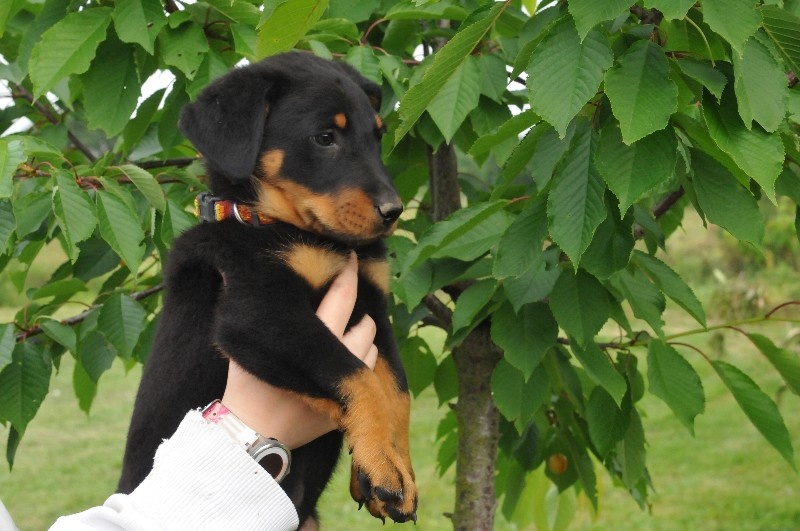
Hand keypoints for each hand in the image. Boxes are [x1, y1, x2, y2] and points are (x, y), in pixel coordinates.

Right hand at [220, 252, 377, 448]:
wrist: (253, 435)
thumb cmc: (245, 387)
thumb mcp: (244, 342)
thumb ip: (249, 310)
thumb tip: (237, 274)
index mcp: (315, 338)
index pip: (342, 296)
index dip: (349, 274)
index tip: (353, 259)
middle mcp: (339, 357)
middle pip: (365, 321)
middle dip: (359, 306)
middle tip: (347, 291)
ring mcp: (347, 381)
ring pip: (371, 345)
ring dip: (363, 332)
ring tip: (348, 325)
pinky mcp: (348, 401)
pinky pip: (369, 371)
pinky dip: (364, 357)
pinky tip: (349, 354)